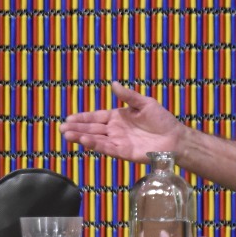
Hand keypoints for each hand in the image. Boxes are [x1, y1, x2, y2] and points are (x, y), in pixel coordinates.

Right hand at [60, 81, 188, 162]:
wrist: (174, 138)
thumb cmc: (162, 120)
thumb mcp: (144, 103)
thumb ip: (127, 96)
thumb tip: (112, 84)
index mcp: (118, 117)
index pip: (96, 117)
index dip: (82, 118)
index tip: (69, 118)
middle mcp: (115, 130)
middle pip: (92, 129)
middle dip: (76, 128)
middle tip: (61, 128)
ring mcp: (118, 142)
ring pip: (95, 139)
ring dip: (81, 137)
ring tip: (67, 135)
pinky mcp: (123, 152)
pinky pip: (106, 148)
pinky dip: (95, 145)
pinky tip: (84, 141)